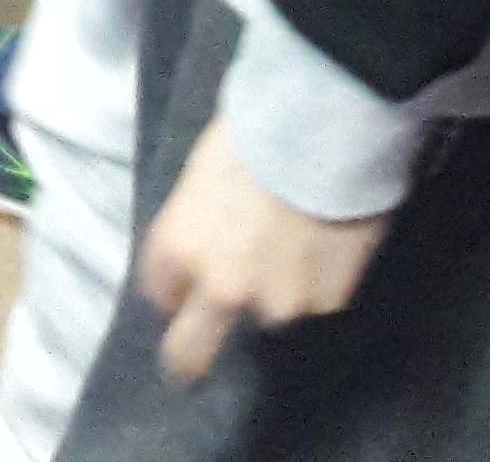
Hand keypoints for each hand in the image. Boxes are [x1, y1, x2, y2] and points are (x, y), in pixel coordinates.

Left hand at [140, 117, 388, 385]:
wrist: (325, 124)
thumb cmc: (256, 125)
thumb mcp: (205, 170)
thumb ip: (199, 221)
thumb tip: (212, 239)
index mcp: (179, 245)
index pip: (160, 290)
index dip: (174, 287)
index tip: (182, 288)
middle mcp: (220, 287)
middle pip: (190, 349)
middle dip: (187, 358)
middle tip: (190, 366)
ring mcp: (275, 301)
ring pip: (270, 308)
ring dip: (276, 287)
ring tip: (298, 239)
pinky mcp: (324, 302)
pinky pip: (317, 295)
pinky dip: (320, 276)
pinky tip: (329, 237)